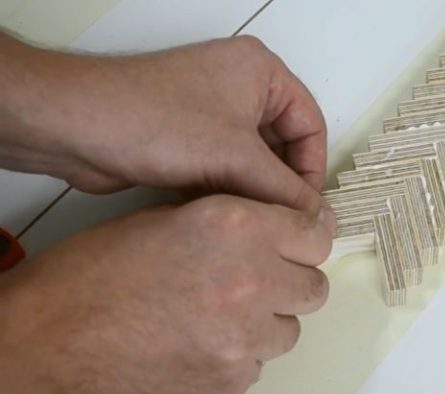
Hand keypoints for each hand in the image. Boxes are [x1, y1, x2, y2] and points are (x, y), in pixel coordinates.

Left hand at [0, 34, 326, 210]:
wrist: (77, 127)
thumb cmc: (157, 123)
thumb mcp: (237, 159)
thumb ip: (286, 193)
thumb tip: (322, 223)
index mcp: (262, 72)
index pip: (310, 125)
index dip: (312, 170)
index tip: (307, 212)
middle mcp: (240, 87)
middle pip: (283, 146)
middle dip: (280, 186)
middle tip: (282, 226)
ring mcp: (211, 112)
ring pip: (252, 163)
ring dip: (253, 194)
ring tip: (251, 227)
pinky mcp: (187, 137)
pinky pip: (225, 169)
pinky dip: (228, 194)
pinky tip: (224, 219)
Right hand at [0, 195, 334, 393]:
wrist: (49, 342)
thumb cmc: (91, 277)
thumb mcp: (167, 220)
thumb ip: (232, 224)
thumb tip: (273, 230)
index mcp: (235, 226)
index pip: (315, 234)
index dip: (306, 241)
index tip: (299, 247)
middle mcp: (251, 279)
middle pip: (313, 287)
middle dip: (290, 284)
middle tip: (258, 284)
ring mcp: (244, 337)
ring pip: (288, 331)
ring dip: (264, 323)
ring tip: (216, 317)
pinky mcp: (232, 381)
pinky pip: (257, 365)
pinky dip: (237, 356)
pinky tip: (197, 345)